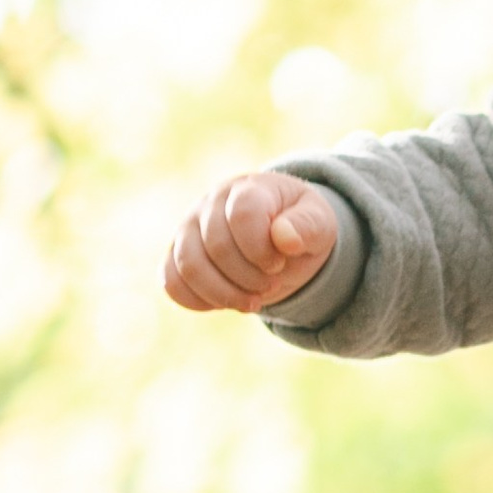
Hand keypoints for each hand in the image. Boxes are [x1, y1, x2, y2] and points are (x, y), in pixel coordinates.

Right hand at [163, 169, 339, 313]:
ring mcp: (189, 229)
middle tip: (270, 284)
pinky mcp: (178, 256)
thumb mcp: (319, 223)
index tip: (278, 262)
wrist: (279, 238)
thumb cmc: (298, 226)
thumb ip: (308, 225)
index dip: (260, 249)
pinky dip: (199, 301)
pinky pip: (172, 283)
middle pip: (216, 245)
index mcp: (248, 189)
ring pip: (189, 266)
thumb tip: (284, 237)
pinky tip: (227, 302)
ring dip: (224, 294)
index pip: (242, 214)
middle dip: (249, 277)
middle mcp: (211, 203)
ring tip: (251, 301)